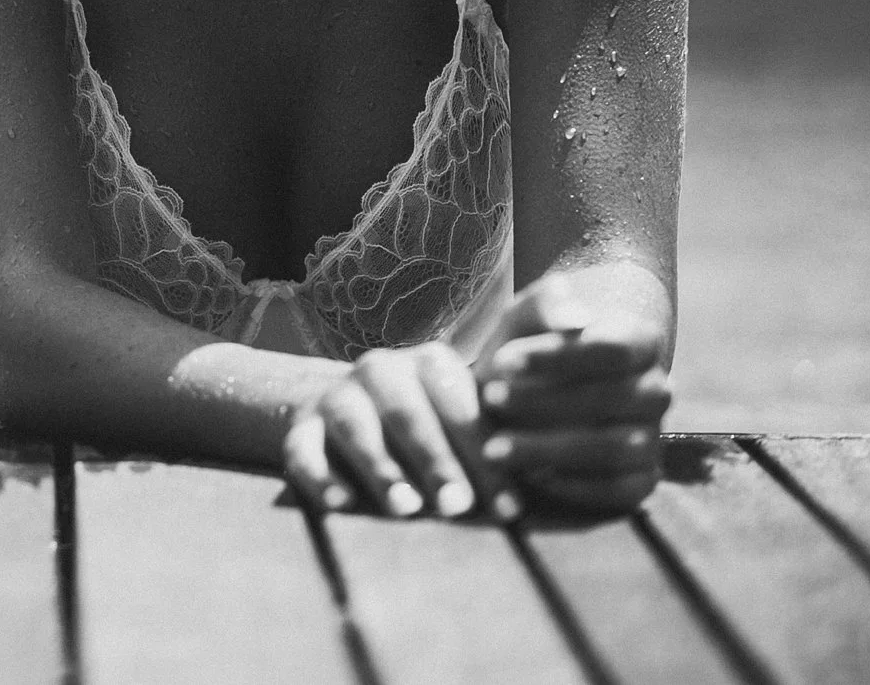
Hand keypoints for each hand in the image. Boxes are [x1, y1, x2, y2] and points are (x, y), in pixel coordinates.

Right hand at [282, 341, 510, 520]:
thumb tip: (570, 373)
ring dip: (380, 466)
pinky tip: (341, 504)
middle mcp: (379, 371)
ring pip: (355, 426)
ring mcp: (335, 397)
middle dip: (436, 461)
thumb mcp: (472, 401)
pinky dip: (320, 476)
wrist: (344, 409)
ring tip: (405, 507)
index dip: (485, 456)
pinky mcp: (299, 428)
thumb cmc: (433, 420)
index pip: (460, 406)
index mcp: (429, 362)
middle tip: (459, 506)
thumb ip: (511, 402)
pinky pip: (304, 449)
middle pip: (408, 413)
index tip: (510, 508)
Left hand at [475, 274, 670, 513]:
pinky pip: (620, 490)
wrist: (531, 392)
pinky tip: (529, 476)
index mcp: (641, 342)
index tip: (502, 361)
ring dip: (551, 448)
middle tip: (490, 401)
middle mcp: (657, 390)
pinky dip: (575, 486)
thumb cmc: (527, 351)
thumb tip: (574, 317)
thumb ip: (542, 306)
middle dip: (544, 402)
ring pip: (615, 447)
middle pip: (612, 398)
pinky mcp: (643, 478)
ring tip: (495, 448)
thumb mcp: (522, 320)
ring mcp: (653, 435)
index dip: (557, 356)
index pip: (612, 348)